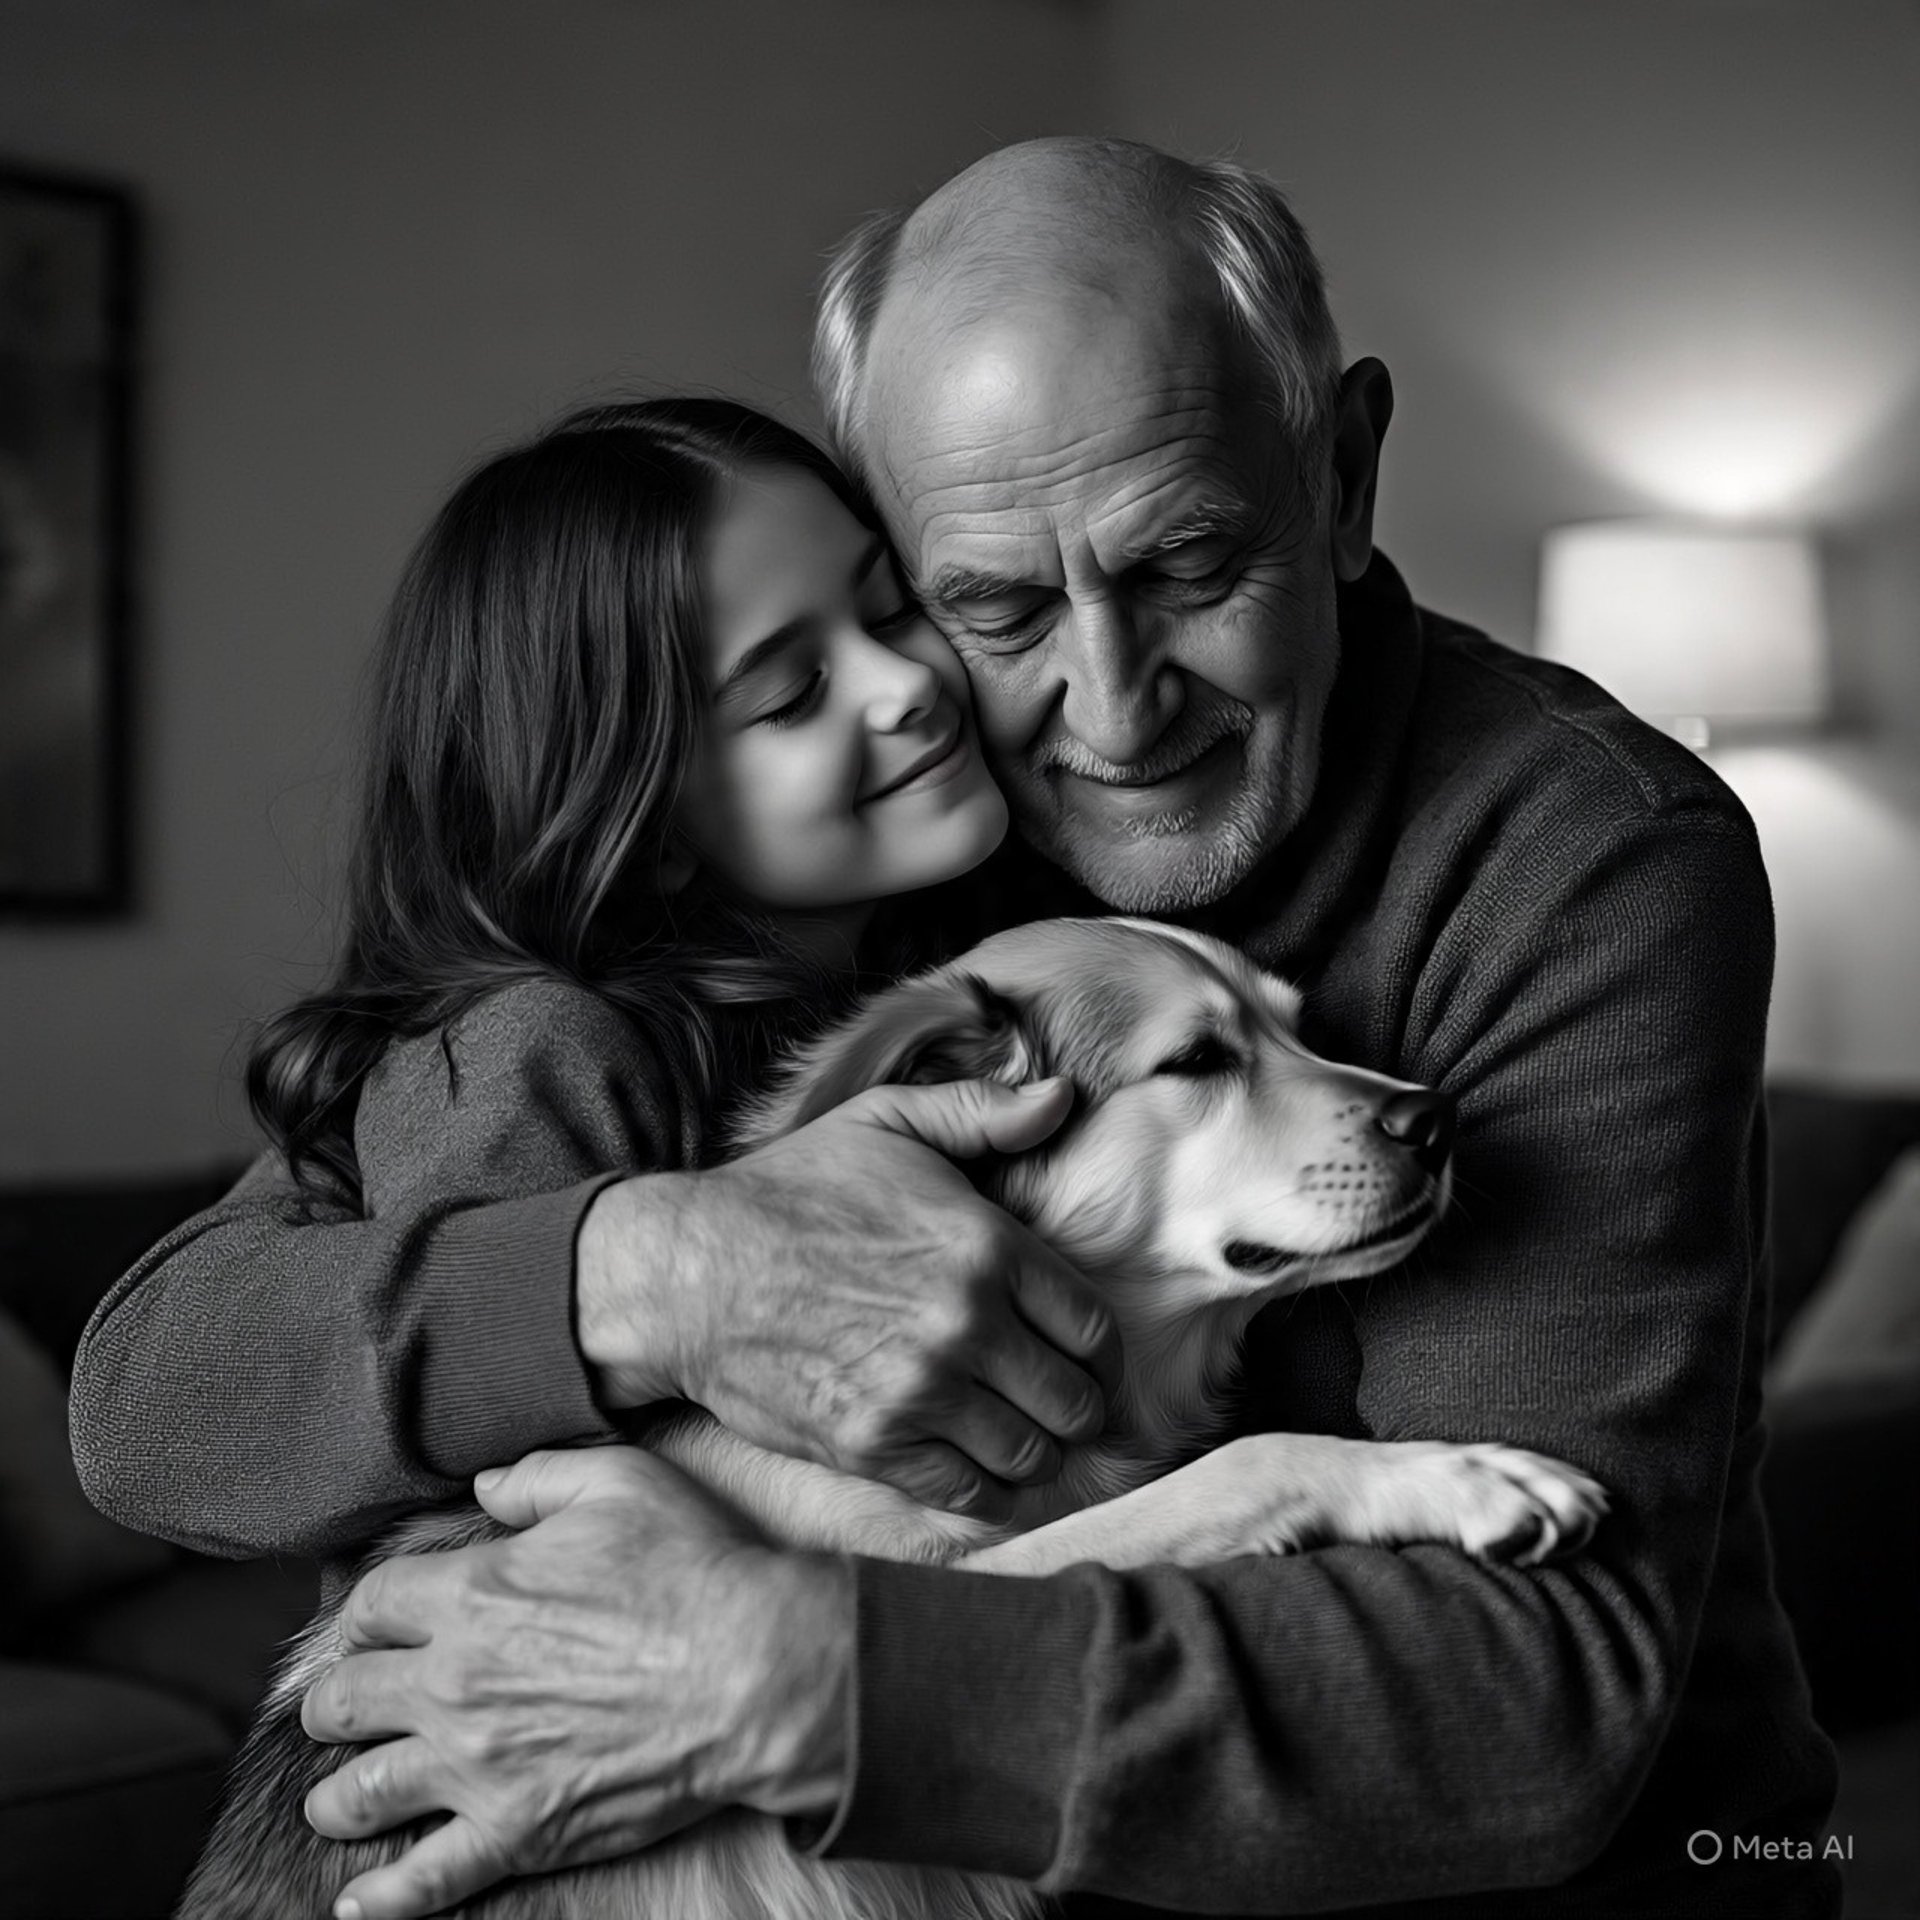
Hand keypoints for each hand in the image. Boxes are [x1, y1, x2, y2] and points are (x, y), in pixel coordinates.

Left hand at [302, 1448, 850, 1919]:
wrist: (755, 1673)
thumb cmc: (694, 1570)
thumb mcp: (621, 1484)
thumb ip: (537, 1478)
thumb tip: (483, 1488)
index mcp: (475, 1593)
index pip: (371, 1605)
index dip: (364, 1613)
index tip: (374, 1625)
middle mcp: (457, 1682)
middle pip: (345, 1700)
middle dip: (336, 1702)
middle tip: (346, 1708)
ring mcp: (480, 1765)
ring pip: (362, 1792)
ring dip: (338, 1794)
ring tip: (337, 1798)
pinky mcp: (518, 1830)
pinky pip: (427, 1878)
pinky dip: (383, 1897)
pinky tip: (358, 1901)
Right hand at [578, 1076, 1119, 1518]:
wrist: (688, 1271)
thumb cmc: (791, 1190)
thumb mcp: (887, 1122)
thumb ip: (982, 1110)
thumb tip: (1063, 1097)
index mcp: (986, 1245)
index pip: (1093, 1330)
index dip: (1100, 1356)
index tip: (1085, 1363)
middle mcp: (966, 1323)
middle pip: (1074, 1403)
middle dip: (1075, 1410)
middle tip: (1055, 1407)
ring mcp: (921, 1390)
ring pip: (1030, 1457)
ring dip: (1031, 1453)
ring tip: (1013, 1438)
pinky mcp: (873, 1445)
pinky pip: (970, 1496)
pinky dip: (985, 1493)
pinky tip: (974, 1470)